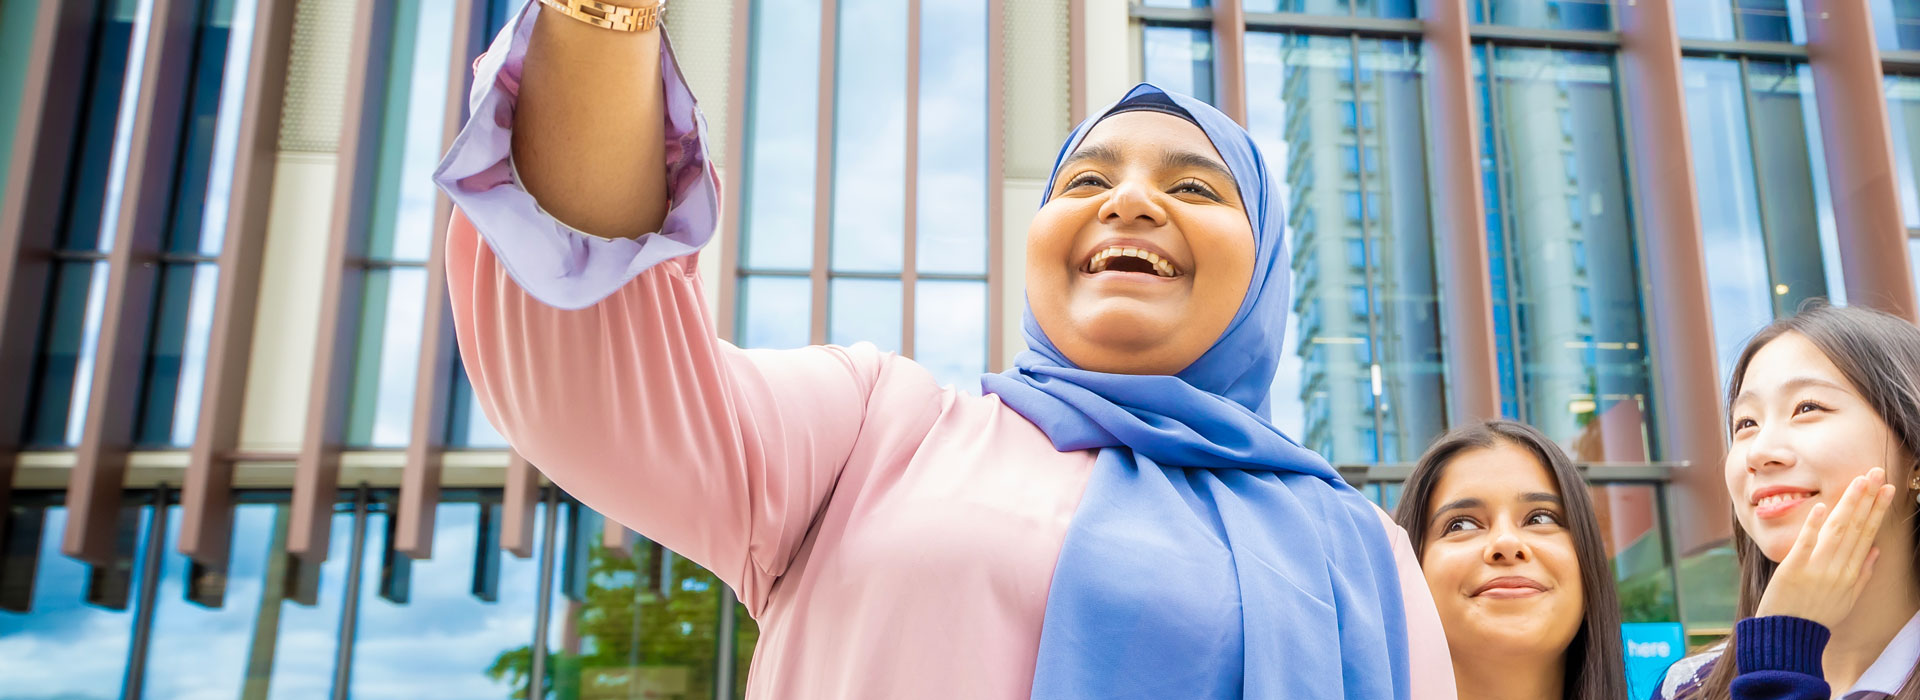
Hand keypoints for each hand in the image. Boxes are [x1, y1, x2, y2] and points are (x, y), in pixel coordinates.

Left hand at [1754, 468, 1896, 627]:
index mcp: (1852, 574)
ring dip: (1848, 504)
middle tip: (1877, 472)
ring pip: (1837, 531)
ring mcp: (1817, 569)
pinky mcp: (1793, 570)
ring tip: (1859, 481)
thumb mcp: (1848, 599)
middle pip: (1857, 527)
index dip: (1878, 510)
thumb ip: (1863, 573)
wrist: (1788, 635)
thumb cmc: (1817, 616)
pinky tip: (1820, 506)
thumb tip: (1876, 550)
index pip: (1869, 534)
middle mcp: (1838, 569)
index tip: (1887, 489)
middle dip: (1869, 499)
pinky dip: (1812, 526)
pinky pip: (1805, 544)